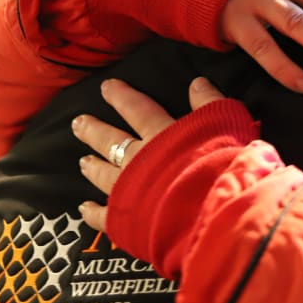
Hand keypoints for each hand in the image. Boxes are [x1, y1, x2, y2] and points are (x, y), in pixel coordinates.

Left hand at [72, 77, 225, 230]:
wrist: (212, 208)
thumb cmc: (223, 165)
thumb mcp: (224, 124)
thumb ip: (210, 103)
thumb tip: (197, 82)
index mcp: (162, 135)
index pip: (138, 109)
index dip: (122, 97)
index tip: (107, 87)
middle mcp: (140, 160)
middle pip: (112, 141)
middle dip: (94, 130)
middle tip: (78, 123)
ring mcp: (129, 190)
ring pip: (104, 175)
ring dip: (93, 167)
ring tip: (83, 162)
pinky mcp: (127, 220)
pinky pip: (104, 216)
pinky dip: (93, 213)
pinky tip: (85, 209)